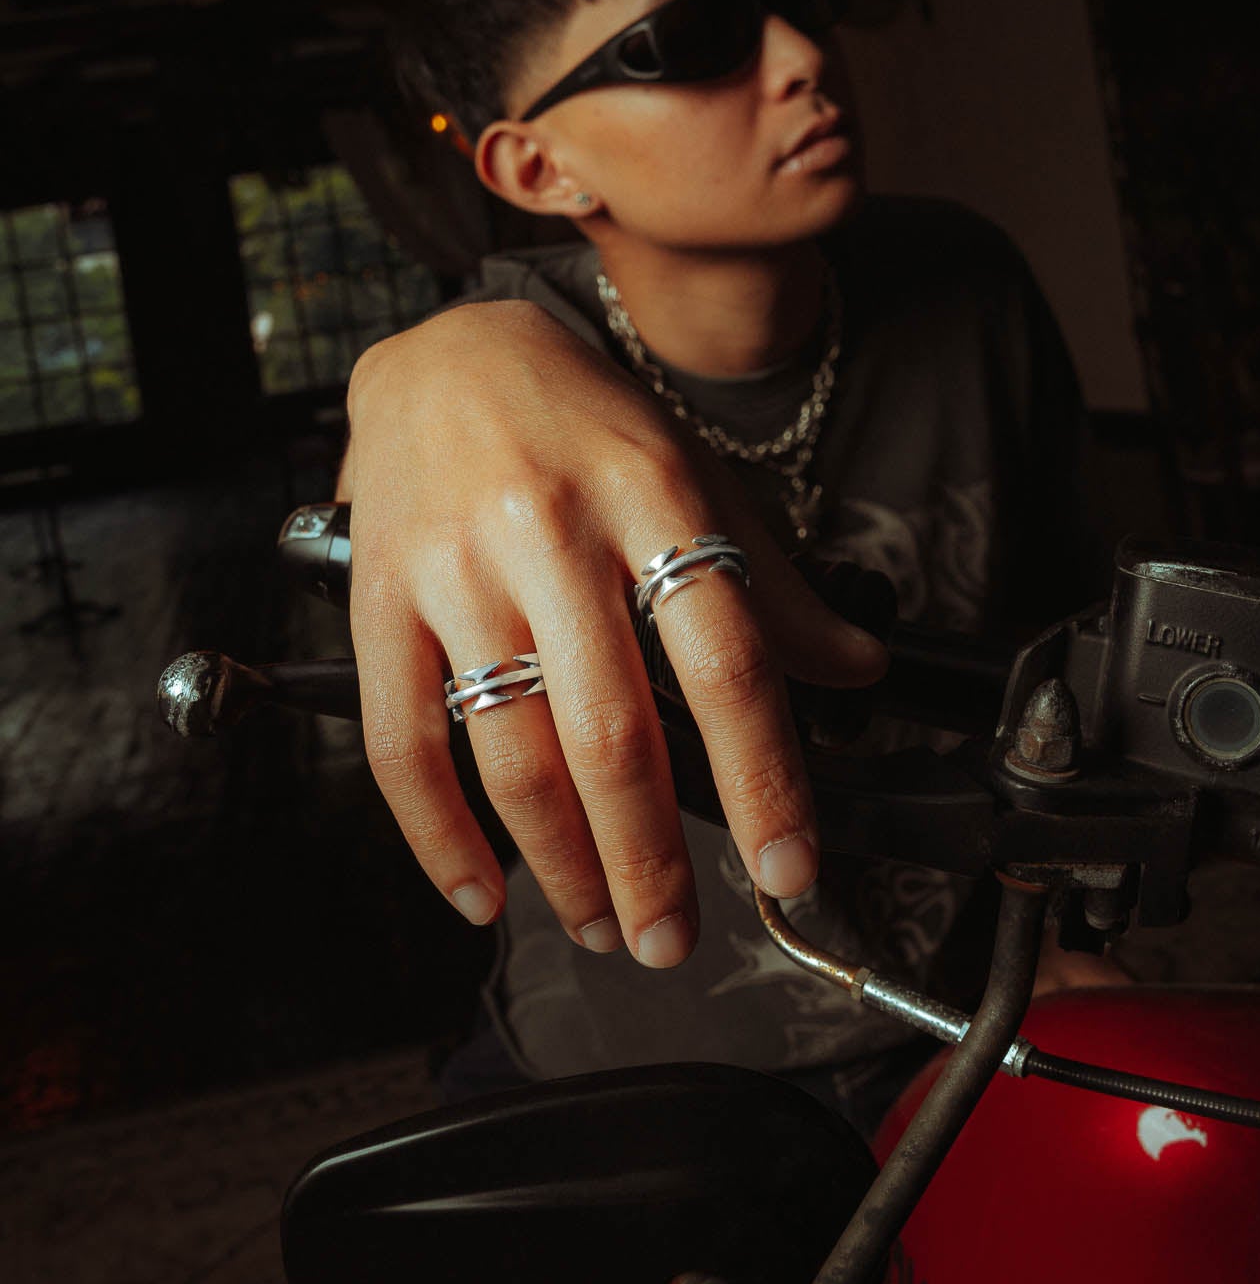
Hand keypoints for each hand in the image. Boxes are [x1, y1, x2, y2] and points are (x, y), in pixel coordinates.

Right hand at [343, 300, 887, 966]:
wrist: (447, 347)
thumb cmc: (585, 421)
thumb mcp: (696, 476)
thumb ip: (773, 584)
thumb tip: (857, 670)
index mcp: (652, 496)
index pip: (726, 659)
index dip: (765, 778)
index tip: (789, 868)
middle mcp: (552, 532)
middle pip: (614, 732)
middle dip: (651, 860)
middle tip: (673, 937)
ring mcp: (456, 566)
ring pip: (513, 752)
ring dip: (562, 865)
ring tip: (601, 921)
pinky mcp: (379, 595)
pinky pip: (401, 741)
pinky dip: (439, 837)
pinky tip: (481, 893)